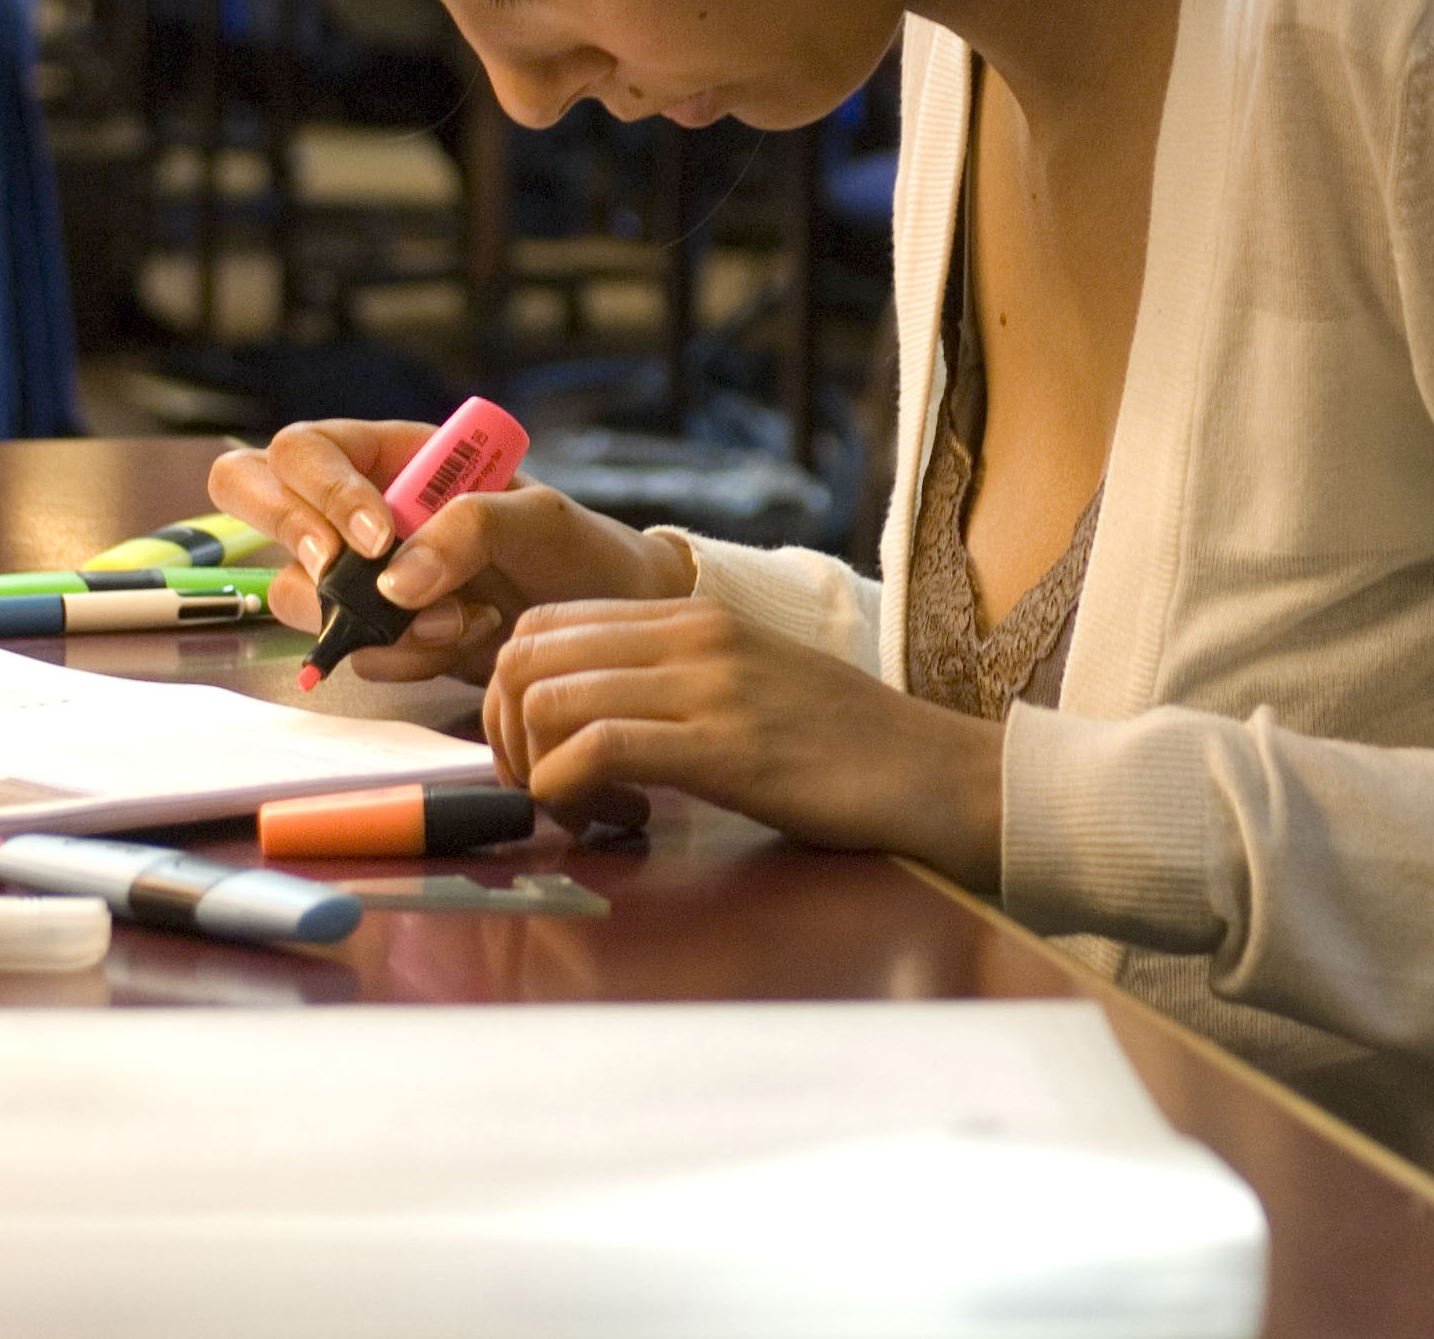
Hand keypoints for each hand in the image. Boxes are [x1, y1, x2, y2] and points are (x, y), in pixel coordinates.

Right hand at [209, 418, 691, 684]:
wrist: (608, 622)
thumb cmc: (579, 549)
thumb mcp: (540, 517)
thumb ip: (468, 527)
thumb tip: (391, 584)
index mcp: (394, 456)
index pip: (306, 449)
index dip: (321, 490)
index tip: (379, 539)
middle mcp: (359, 509)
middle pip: (255, 498)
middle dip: (298, 539)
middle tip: (357, 577)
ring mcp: (358, 575)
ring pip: (295, 591)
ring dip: (372, 615)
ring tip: (462, 619)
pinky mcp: (374, 634)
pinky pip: (345, 649)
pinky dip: (400, 656)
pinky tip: (461, 642)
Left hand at [482, 597, 1007, 884]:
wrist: (930, 772)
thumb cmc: (840, 748)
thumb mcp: (747, 684)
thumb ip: (674, 680)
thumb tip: (587, 717)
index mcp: (695, 616)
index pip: (546, 622)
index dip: (509, 692)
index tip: (533, 752)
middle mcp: (693, 635)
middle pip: (526, 655)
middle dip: (503, 732)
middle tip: (540, 787)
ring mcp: (708, 686)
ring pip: (548, 699)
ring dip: (537, 770)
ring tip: (582, 808)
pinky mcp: (724, 746)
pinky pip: (596, 748)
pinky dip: (573, 792)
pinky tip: (616, 818)